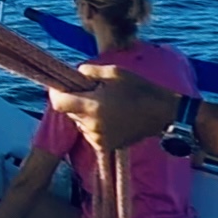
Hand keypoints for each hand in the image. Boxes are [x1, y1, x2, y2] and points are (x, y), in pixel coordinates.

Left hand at [45, 65, 178, 156]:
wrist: (162, 114)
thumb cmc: (140, 89)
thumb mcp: (114, 72)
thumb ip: (88, 71)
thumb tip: (74, 74)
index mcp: (92, 107)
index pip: (58, 103)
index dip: (55, 93)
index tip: (59, 86)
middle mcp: (92, 126)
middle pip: (69, 112)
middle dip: (74, 100)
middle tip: (90, 91)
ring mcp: (98, 139)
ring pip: (79, 123)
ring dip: (85, 113)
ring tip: (105, 104)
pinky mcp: (106, 146)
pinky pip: (90, 133)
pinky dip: (94, 125)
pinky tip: (110, 117)